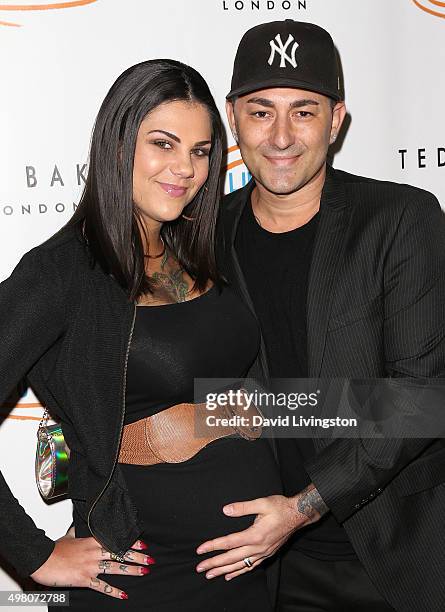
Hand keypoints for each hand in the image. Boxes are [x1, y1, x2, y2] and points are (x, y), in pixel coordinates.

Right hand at [30, 534, 154, 599]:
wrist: (42, 559)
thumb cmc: (53, 549)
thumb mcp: (68, 537)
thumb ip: (75, 533)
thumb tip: (76, 528)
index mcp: (91, 541)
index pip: (115, 540)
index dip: (130, 542)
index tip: (143, 543)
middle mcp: (94, 552)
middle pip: (120, 553)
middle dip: (137, 556)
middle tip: (150, 558)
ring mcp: (90, 566)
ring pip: (115, 567)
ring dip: (131, 570)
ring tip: (144, 571)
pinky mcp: (84, 579)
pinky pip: (102, 586)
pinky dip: (113, 591)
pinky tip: (123, 594)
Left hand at [196, 484, 327, 580]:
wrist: (298, 515)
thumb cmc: (280, 507)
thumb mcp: (262, 502)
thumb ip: (243, 507)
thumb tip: (225, 510)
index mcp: (255, 535)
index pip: (228, 543)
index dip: (213, 546)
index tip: (200, 550)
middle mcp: (258, 547)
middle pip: (231, 558)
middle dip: (214, 563)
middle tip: (200, 568)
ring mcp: (263, 553)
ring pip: (240, 565)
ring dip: (224, 570)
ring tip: (210, 575)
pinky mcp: (267, 554)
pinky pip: (250, 566)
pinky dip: (239, 572)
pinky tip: (230, 575)